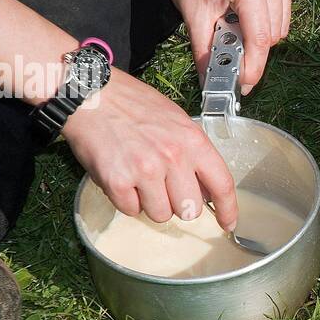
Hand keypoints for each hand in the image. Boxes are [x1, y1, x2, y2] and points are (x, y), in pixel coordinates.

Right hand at [63, 71, 238, 229]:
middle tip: (163, 186)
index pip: (222, 185)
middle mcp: (173, 157)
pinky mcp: (118, 181)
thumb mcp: (177, 121)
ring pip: (161, 215)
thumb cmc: (133, 106)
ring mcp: (145, 170)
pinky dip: (126, 200)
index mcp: (193, 141)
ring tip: (139, 178)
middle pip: (189, 210)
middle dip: (178, 204)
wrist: (91, 94)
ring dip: (150, 203)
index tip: (228, 224)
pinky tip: (122, 177)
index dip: (228, 210)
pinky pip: (131, 210)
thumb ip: (194, 153)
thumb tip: (206, 189)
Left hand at [162, 0, 291, 95]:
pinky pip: (283, 16)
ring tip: (235, 24)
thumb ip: (204, 53)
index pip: (260, 39)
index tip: (244, 85)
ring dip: (260, 38)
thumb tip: (211, 85)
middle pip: (272, 38)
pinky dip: (267, 24)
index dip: (253, 67)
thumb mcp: (193, 16)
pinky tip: (246, 14)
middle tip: (228, 45)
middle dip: (252, 51)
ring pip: (280, 30)